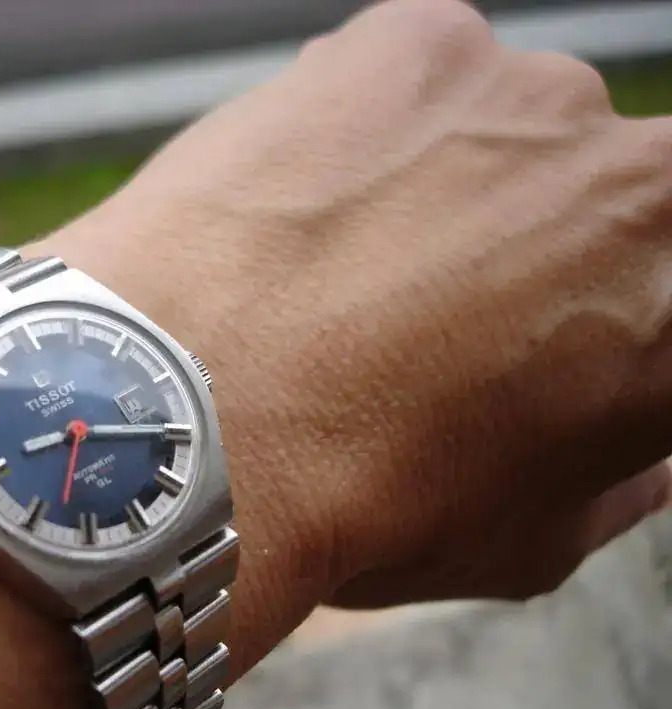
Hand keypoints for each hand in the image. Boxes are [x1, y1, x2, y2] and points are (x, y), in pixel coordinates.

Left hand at [31, 0, 671, 607]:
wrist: (199, 428)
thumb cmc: (363, 504)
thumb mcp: (526, 542)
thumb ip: (609, 479)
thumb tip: (631, 458)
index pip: (654, 291)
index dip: (590, 320)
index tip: (533, 339)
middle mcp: (642, 183)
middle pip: (597, 198)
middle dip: (533, 248)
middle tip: (432, 305)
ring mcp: (530, 95)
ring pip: (505, 129)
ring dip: (449, 182)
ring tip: (345, 260)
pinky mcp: (418, 42)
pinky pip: (415, 78)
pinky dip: (373, 127)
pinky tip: (308, 204)